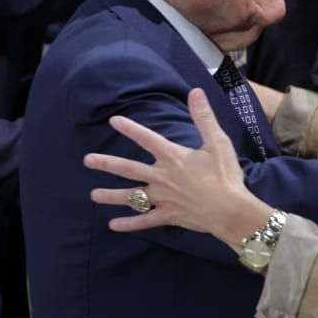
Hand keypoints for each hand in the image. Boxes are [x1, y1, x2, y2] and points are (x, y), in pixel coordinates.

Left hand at [86, 89, 271, 249]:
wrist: (230, 210)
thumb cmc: (225, 175)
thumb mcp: (217, 142)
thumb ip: (204, 117)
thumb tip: (195, 92)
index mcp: (173, 157)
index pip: (147, 139)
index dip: (130, 129)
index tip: (113, 121)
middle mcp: (162, 177)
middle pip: (129, 169)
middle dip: (107, 164)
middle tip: (87, 160)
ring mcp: (162, 198)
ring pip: (131, 196)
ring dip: (111, 196)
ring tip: (93, 195)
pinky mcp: (168, 216)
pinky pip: (145, 220)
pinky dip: (129, 224)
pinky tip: (113, 225)